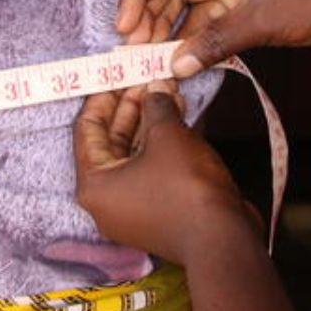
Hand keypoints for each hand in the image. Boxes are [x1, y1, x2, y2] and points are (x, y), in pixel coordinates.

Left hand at [74, 83, 257, 265]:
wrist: (223, 239)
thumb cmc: (186, 189)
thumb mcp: (168, 136)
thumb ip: (155, 106)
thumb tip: (155, 88)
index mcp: (94, 185)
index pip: (87, 129)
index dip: (103, 96)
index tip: (117, 72)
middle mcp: (107, 199)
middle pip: (111, 141)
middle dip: (131, 106)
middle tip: (146, 76)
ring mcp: (132, 207)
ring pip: (134, 153)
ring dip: (150, 121)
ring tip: (167, 89)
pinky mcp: (156, 210)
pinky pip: (150, 168)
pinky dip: (161, 143)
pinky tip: (178, 114)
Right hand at [116, 0, 310, 77]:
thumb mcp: (261, 21)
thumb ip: (213, 42)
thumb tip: (174, 65)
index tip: (124, 24)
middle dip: (152, 12)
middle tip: (134, 47)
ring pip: (190, 0)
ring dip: (171, 27)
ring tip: (152, 57)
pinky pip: (210, 15)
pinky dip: (196, 35)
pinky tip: (182, 58)